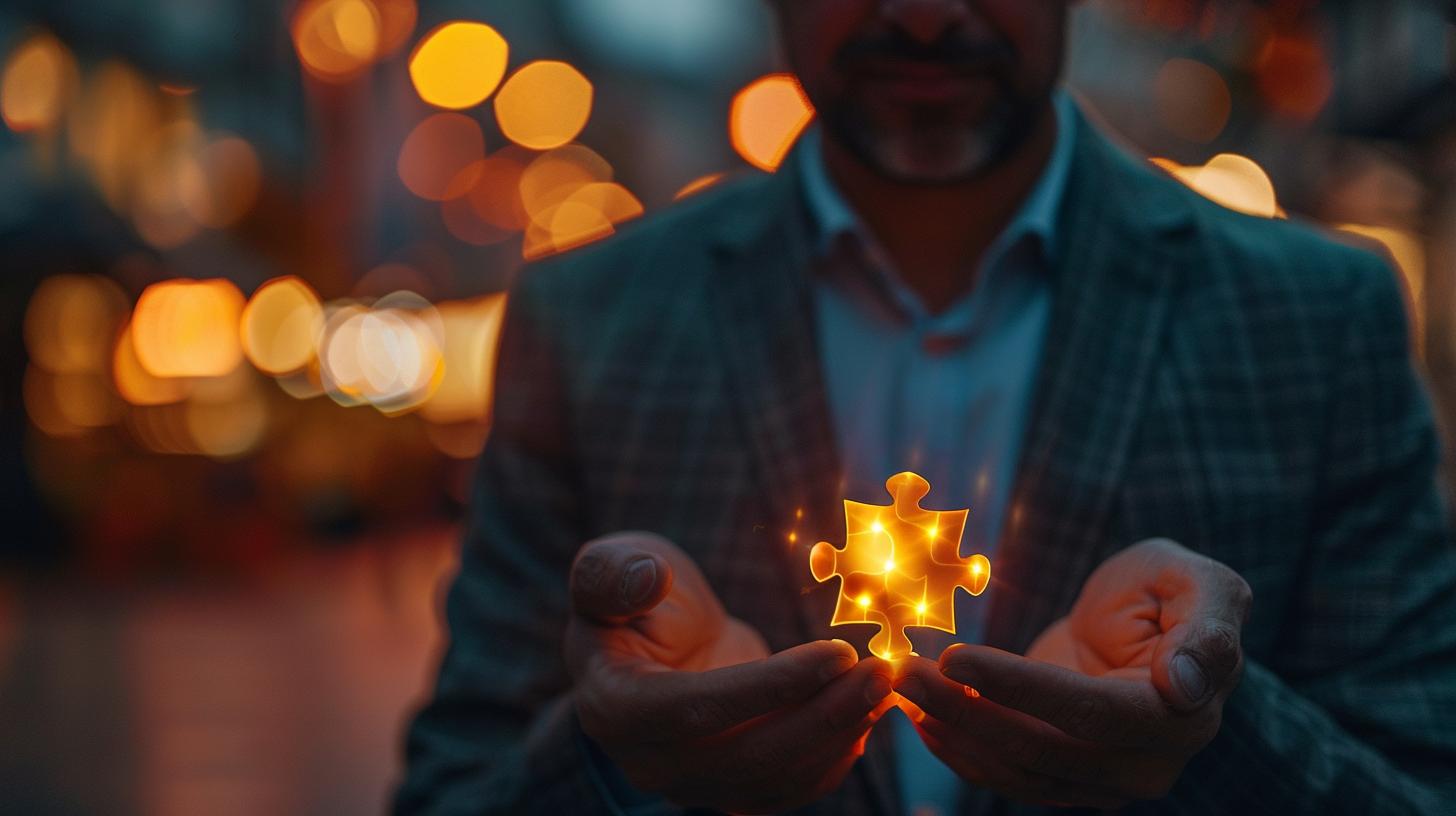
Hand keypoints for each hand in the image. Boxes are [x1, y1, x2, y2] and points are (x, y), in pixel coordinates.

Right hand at [566, 532, 895, 813]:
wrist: (646, 635)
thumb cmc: (626, 590)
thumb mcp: (607, 564)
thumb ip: (611, 574)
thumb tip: (645, 579)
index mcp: (613, 707)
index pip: (695, 710)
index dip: (768, 687)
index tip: (835, 654)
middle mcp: (652, 761)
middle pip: (749, 756)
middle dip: (825, 715)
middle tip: (883, 671)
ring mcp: (694, 782)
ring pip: (779, 775)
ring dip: (841, 731)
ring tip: (888, 681)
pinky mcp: (732, 786)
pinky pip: (791, 786)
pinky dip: (837, 754)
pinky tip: (871, 712)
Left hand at [893, 538, 1251, 807]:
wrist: (1155, 623)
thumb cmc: (1176, 591)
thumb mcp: (1203, 585)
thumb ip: (1206, 631)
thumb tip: (1181, 687)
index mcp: (1180, 718)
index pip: (1089, 713)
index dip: (1019, 688)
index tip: (955, 657)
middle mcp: (1144, 764)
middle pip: (1040, 750)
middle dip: (965, 710)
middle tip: (904, 670)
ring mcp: (1104, 781)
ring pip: (1014, 770)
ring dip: (950, 729)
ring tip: (899, 684)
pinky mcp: (1067, 779)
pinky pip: (1005, 776)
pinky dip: (958, 749)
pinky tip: (919, 714)